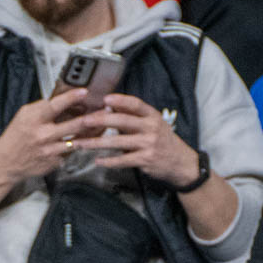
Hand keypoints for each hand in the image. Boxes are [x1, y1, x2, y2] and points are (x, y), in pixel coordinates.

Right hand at [0, 89, 102, 214]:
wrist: (6, 163)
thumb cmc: (15, 137)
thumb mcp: (24, 115)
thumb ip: (42, 108)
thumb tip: (61, 100)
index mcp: (34, 120)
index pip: (55, 106)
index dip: (71, 98)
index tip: (84, 92)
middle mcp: (43, 135)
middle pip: (74, 125)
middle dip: (93, 117)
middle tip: (106, 110)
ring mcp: (50, 150)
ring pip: (78, 140)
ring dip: (92, 132)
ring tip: (103, 124)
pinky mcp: (55, 162)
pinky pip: (71, 152)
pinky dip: (78, 145)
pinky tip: (86, 140)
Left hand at [80, 93, 203, 187]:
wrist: (180, 163)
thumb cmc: (162, 141)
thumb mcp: (153, 124)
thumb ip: (133, 117)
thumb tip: (109, 107)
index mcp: (152, 116)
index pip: (135, 104)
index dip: (120, 100)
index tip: (105, 99)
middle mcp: (151, 128)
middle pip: (123, 121)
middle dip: (101, 120)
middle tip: (84, 121)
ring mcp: (148, 144)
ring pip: (118, 141)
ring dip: (97, 143)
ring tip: (81, 143)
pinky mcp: (145, 160)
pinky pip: (123, 160)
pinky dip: (109, 161)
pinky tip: (97, 160)